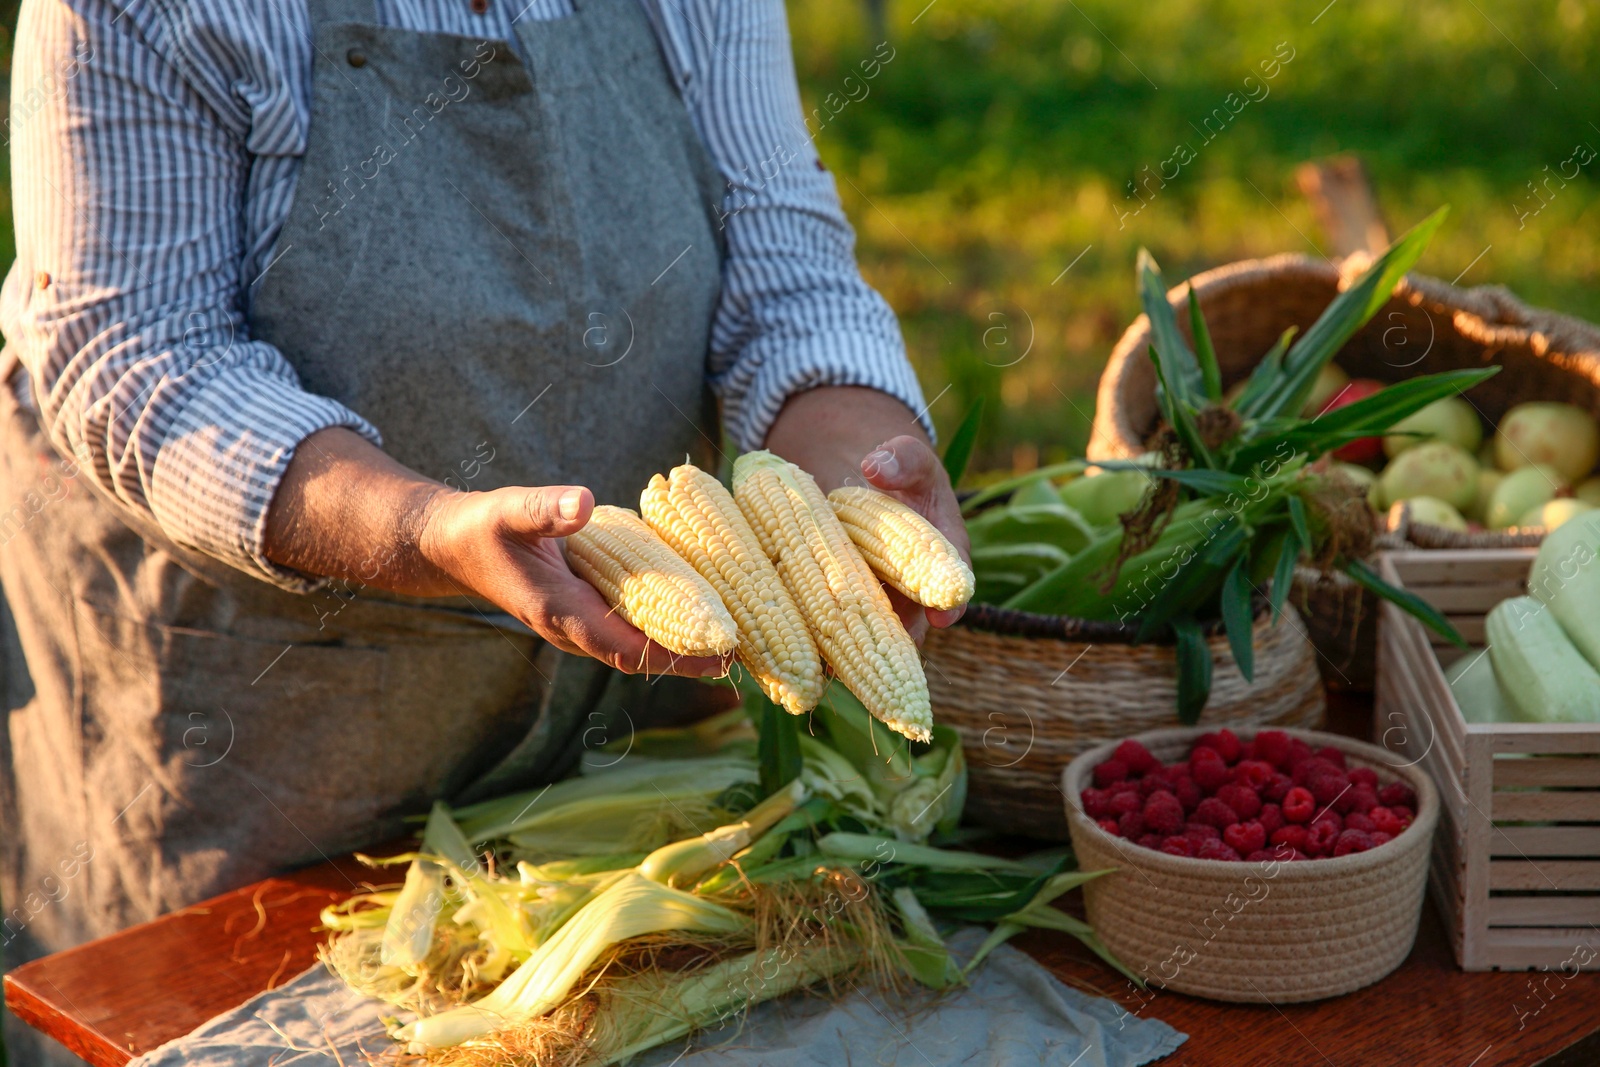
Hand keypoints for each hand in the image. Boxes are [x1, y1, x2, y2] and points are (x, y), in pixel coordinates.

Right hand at [263, 428, 724, 677]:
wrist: (456, 545)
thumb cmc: (484, 527)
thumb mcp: (510, 511)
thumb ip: (545, 509)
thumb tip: (587, 503)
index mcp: (563, 616)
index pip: (630, 648)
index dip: (679, 655)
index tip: (726, 654)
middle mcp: (579, 630)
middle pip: (648, 656)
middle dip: (698, 658)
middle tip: (757, 653)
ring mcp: (586, 624)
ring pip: (646, 644)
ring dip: (691, 644)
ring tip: (749, 637)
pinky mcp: (592, 610)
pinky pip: (640, 624)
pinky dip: (675, 622)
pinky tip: (712, 609)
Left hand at [762, 386, 972, 643]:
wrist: (864, 495)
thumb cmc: (899, 479)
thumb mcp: (909, 461)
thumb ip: (902, 459)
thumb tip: (874, 466)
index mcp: (943, 563)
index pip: (952, 590)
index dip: (948, 606)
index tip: (938, 616)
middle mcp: (914, 596)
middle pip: (907, 627)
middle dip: (891, 642)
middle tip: (874, 649)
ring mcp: (878, 608)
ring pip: (865, 637)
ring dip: (847, 648)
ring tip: (826, 654)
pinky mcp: (843, 612)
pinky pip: (830, 631)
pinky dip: (811, 635)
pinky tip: (789, 637)